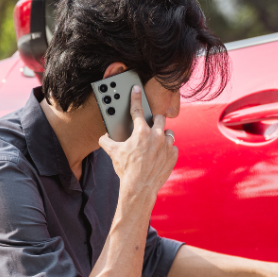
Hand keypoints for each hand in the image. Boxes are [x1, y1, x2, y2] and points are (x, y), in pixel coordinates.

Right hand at [98, 85, 177, 201]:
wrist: (140, 187)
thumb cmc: (126, 169)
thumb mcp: (113, 153)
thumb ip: (106, 141)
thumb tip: (103, 138)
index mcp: (141, 132)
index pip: (137, 109)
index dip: (135, 97)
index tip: (136, 89)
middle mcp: (157, 136)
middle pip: (159, 119)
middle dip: (155, 119)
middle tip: (150, 125)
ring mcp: (167, 146)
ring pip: (169, 133)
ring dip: (163, 135)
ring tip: (156, 142)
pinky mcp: (174, 156)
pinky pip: (173, 148)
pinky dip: (167, 150)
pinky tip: (161, 155)